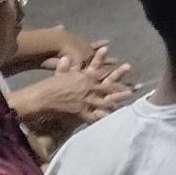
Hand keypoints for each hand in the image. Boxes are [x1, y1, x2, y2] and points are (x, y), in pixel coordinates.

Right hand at [16, 45, 137, 125]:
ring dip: (117, 99)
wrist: (40, 99)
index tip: (121, 62)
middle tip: (135, 83)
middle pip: (107, 85)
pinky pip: (94, 115)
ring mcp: (85, 99)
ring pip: (105, 100)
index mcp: (82, 77)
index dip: (111, 68)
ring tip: (130, 97)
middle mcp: (86, 87)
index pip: (99, 70)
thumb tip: (65, 57)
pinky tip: (112, 117)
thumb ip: (65, 67)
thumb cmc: (48, 86)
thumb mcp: (58, 75)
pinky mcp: (80, 111)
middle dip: (120, 83)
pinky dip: (102, 117)